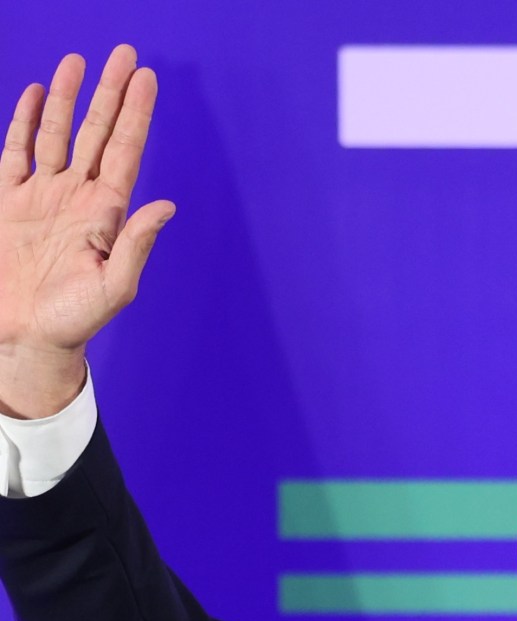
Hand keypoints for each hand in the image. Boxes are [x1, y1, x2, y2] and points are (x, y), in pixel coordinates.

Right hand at [0, 45, 172, 417]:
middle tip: (126, 53)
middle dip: (112, 94)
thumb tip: (166, 205)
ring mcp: (44, 196)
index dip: (137, 114)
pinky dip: (25, 121)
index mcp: (106, 213)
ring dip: (70, 98)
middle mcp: (79, 197)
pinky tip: (38, 95)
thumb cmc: (77, 319)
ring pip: (58, 133)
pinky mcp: (10, 201)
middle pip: (98, 132)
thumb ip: (137, 243)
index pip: (126, 151)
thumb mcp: (115, 285)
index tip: (148, 79)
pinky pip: (17, 152)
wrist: (28, 335)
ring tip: (81, 61)